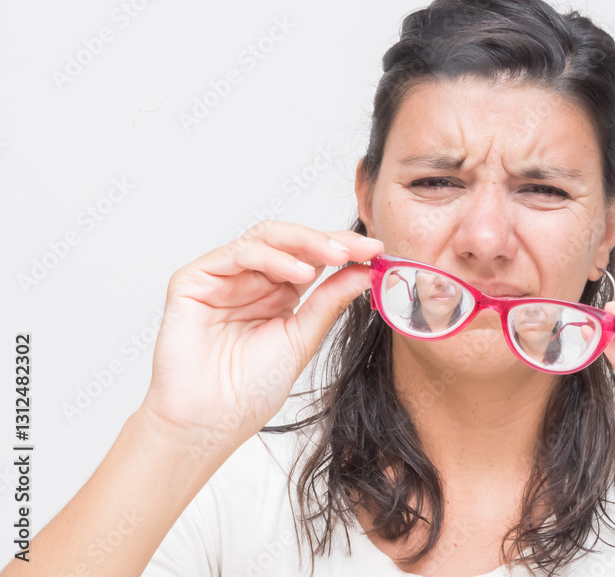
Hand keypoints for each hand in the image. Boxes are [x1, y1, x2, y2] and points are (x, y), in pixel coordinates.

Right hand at [138, 221, 382, 456]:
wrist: (212, 420)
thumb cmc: (250, 389)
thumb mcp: (303, 338)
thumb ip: (329, 301)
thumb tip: (365, 271)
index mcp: (278, 292)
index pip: (311, 257)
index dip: (343, 248)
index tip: (377, 250)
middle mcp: (251, 279)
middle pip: (290, 240)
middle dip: (329, 240)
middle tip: (361, 247)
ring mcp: (222, 277)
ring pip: (265, 238)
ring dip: (304, 242)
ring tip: (335, 257)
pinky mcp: (193, 280)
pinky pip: (236, 254)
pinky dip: (271, 257)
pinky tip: (298, 272)